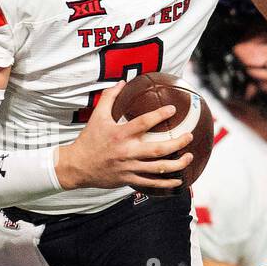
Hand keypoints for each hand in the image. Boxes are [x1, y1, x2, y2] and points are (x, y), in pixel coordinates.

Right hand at [55, 80, 193, 190]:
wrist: (77, 167)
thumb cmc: (88, 140)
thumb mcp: (97, 116)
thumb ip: (110, 97)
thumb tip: (122, 82)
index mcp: (120, 135)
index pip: (144, 122)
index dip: (160, 115)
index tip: (172, 109)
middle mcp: (127, 152)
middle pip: (158, 149)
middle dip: (177, 143)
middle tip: (189, 136)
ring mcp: (129, 168)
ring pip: (158, 168)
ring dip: (177, 164)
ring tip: (189, 156)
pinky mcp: (128, 180)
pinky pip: (151, 183)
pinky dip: (166, 183)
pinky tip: (179, 179)